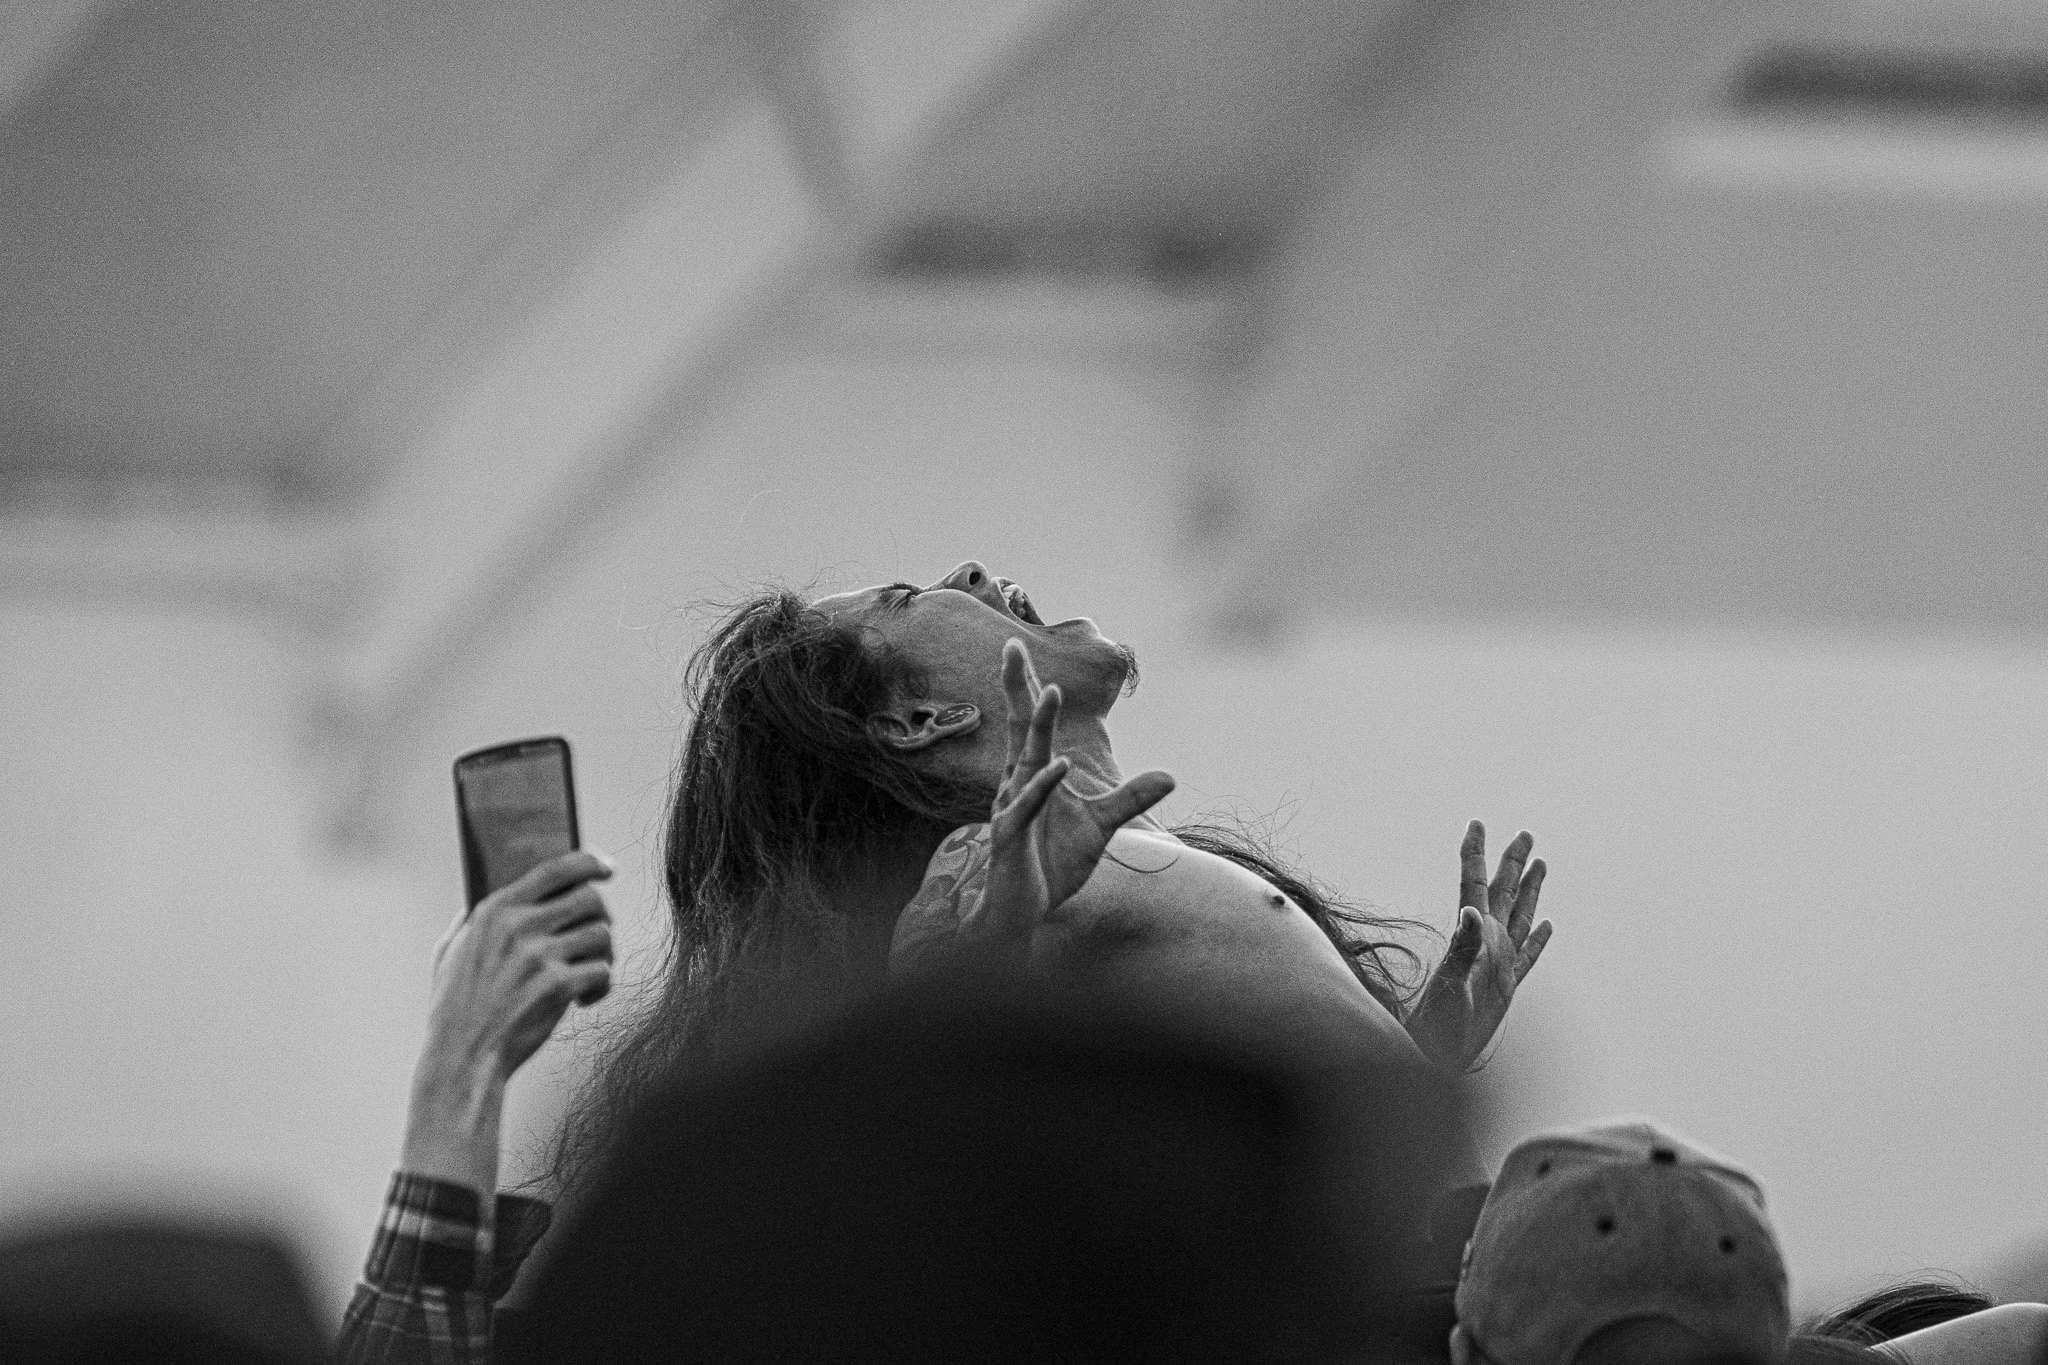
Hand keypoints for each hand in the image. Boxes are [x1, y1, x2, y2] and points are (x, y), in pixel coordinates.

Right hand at [401, 850, 614, 1191]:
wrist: (462, 1058)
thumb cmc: (454, 1008)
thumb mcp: (450, 952)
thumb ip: (472, 920)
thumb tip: (493, 892)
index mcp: (495, 910)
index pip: (556, 867)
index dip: (590, 862)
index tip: (606, 868)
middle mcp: (519, 926)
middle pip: (591, 898)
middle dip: (602, 914)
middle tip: (595, 934)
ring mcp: (540, 957)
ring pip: (602, 934)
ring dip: (603, 953)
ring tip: (587, 972)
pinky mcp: (558, 988)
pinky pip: (603, 971)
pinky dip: (601, 985)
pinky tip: (585, 999)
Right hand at [963, 640, 1175, 956]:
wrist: (1024, 914)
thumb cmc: (1052, 864)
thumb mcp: (1101, 827)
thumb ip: (1130, 798)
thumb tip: (1170, 776)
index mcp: (1033, 776)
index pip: (1030, 725)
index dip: (1026, 688)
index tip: (1018, 648)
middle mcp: (1018, 784)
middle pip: (1019, 727)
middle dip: (1016, 686)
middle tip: (1012, 644)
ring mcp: (1012, 808)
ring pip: (1026, 758)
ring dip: (1038, 724)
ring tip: (1049, 689)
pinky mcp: (1011, 837)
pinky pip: (1027, 805)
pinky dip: (1044, 785)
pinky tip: (1060, 764)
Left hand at [1403, 821, 1550, 1074]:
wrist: (1437, 1057)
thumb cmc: (1438, 1026)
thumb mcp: (1452, 985)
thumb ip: (1463, 948)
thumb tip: (1471, 911)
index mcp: (1471, 936)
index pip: (1473, 884)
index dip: (1476, 854)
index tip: (1477, 824)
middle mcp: (1485, 943)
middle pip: (1502, 892)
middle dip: (1512, 863)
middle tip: (1525, 834)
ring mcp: (1498, 964)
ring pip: (1519, 917)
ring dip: (1529, 891)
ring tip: (1541, 865)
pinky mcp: (1507, 987)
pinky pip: (1529, 956)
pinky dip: (1539, 940)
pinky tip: (1547, 926)